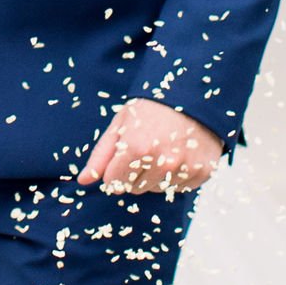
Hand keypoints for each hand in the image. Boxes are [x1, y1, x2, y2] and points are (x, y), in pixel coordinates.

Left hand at [78, 99, 223, 192]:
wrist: (194, 94)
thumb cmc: (152, 108)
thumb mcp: (120, 124)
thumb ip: (101, 155)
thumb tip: (83, 181)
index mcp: (137, 148)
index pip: (113, 182)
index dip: (115, 169)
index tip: (123, 155)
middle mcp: (162, 162)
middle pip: (134, 189)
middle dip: (134, 173)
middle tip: (145, 148)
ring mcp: (185, 169)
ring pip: (157, 189)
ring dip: (156, 175)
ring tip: (164, 149)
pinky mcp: (203, 173)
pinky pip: (180, 188)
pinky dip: (177, 176)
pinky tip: (180, 153)